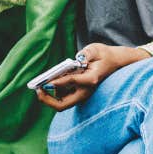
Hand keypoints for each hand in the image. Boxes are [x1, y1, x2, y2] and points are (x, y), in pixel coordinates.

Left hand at [35, 43, 151, 111]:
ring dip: (49, 96)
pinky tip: (48, 82)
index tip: (46, 82)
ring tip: (39, 85)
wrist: (114, 63)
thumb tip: (78, 58)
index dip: (57, 82)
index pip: (72, 82)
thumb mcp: (96, 49)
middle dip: (48, 100)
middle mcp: (86, 91)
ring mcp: (82, 94)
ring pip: (61, 102)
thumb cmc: (104, 55)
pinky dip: (53, 92)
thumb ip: (87, 53)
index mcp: (91, 79)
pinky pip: (62, 97)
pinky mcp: (78, 93)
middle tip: (38, 90)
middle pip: (63, 104)